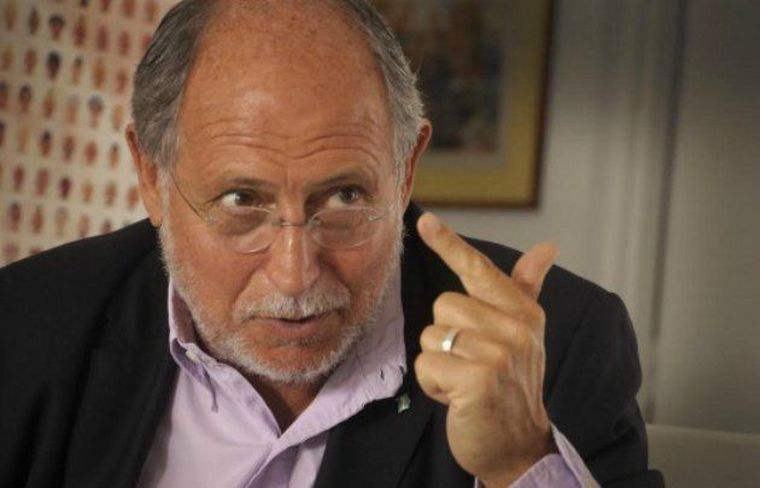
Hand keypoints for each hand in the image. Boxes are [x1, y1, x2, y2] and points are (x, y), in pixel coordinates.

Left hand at [415, 212, 558, 486]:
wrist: (518, 444)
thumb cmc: (513, 385)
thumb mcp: (524, 335)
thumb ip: (525, 289)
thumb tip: (547, 246)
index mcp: (523, 313)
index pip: (480, 269)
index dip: (449, 244)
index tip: (426, 220)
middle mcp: (514, 329)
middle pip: (444, 305)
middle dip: (447, 338)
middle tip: (471, 364)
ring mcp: (497, 353)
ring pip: (432, 334)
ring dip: (439, 362)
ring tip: (465, 381)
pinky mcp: (477, 379)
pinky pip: (426, 363)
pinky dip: (433, 384)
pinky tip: (457, 398)